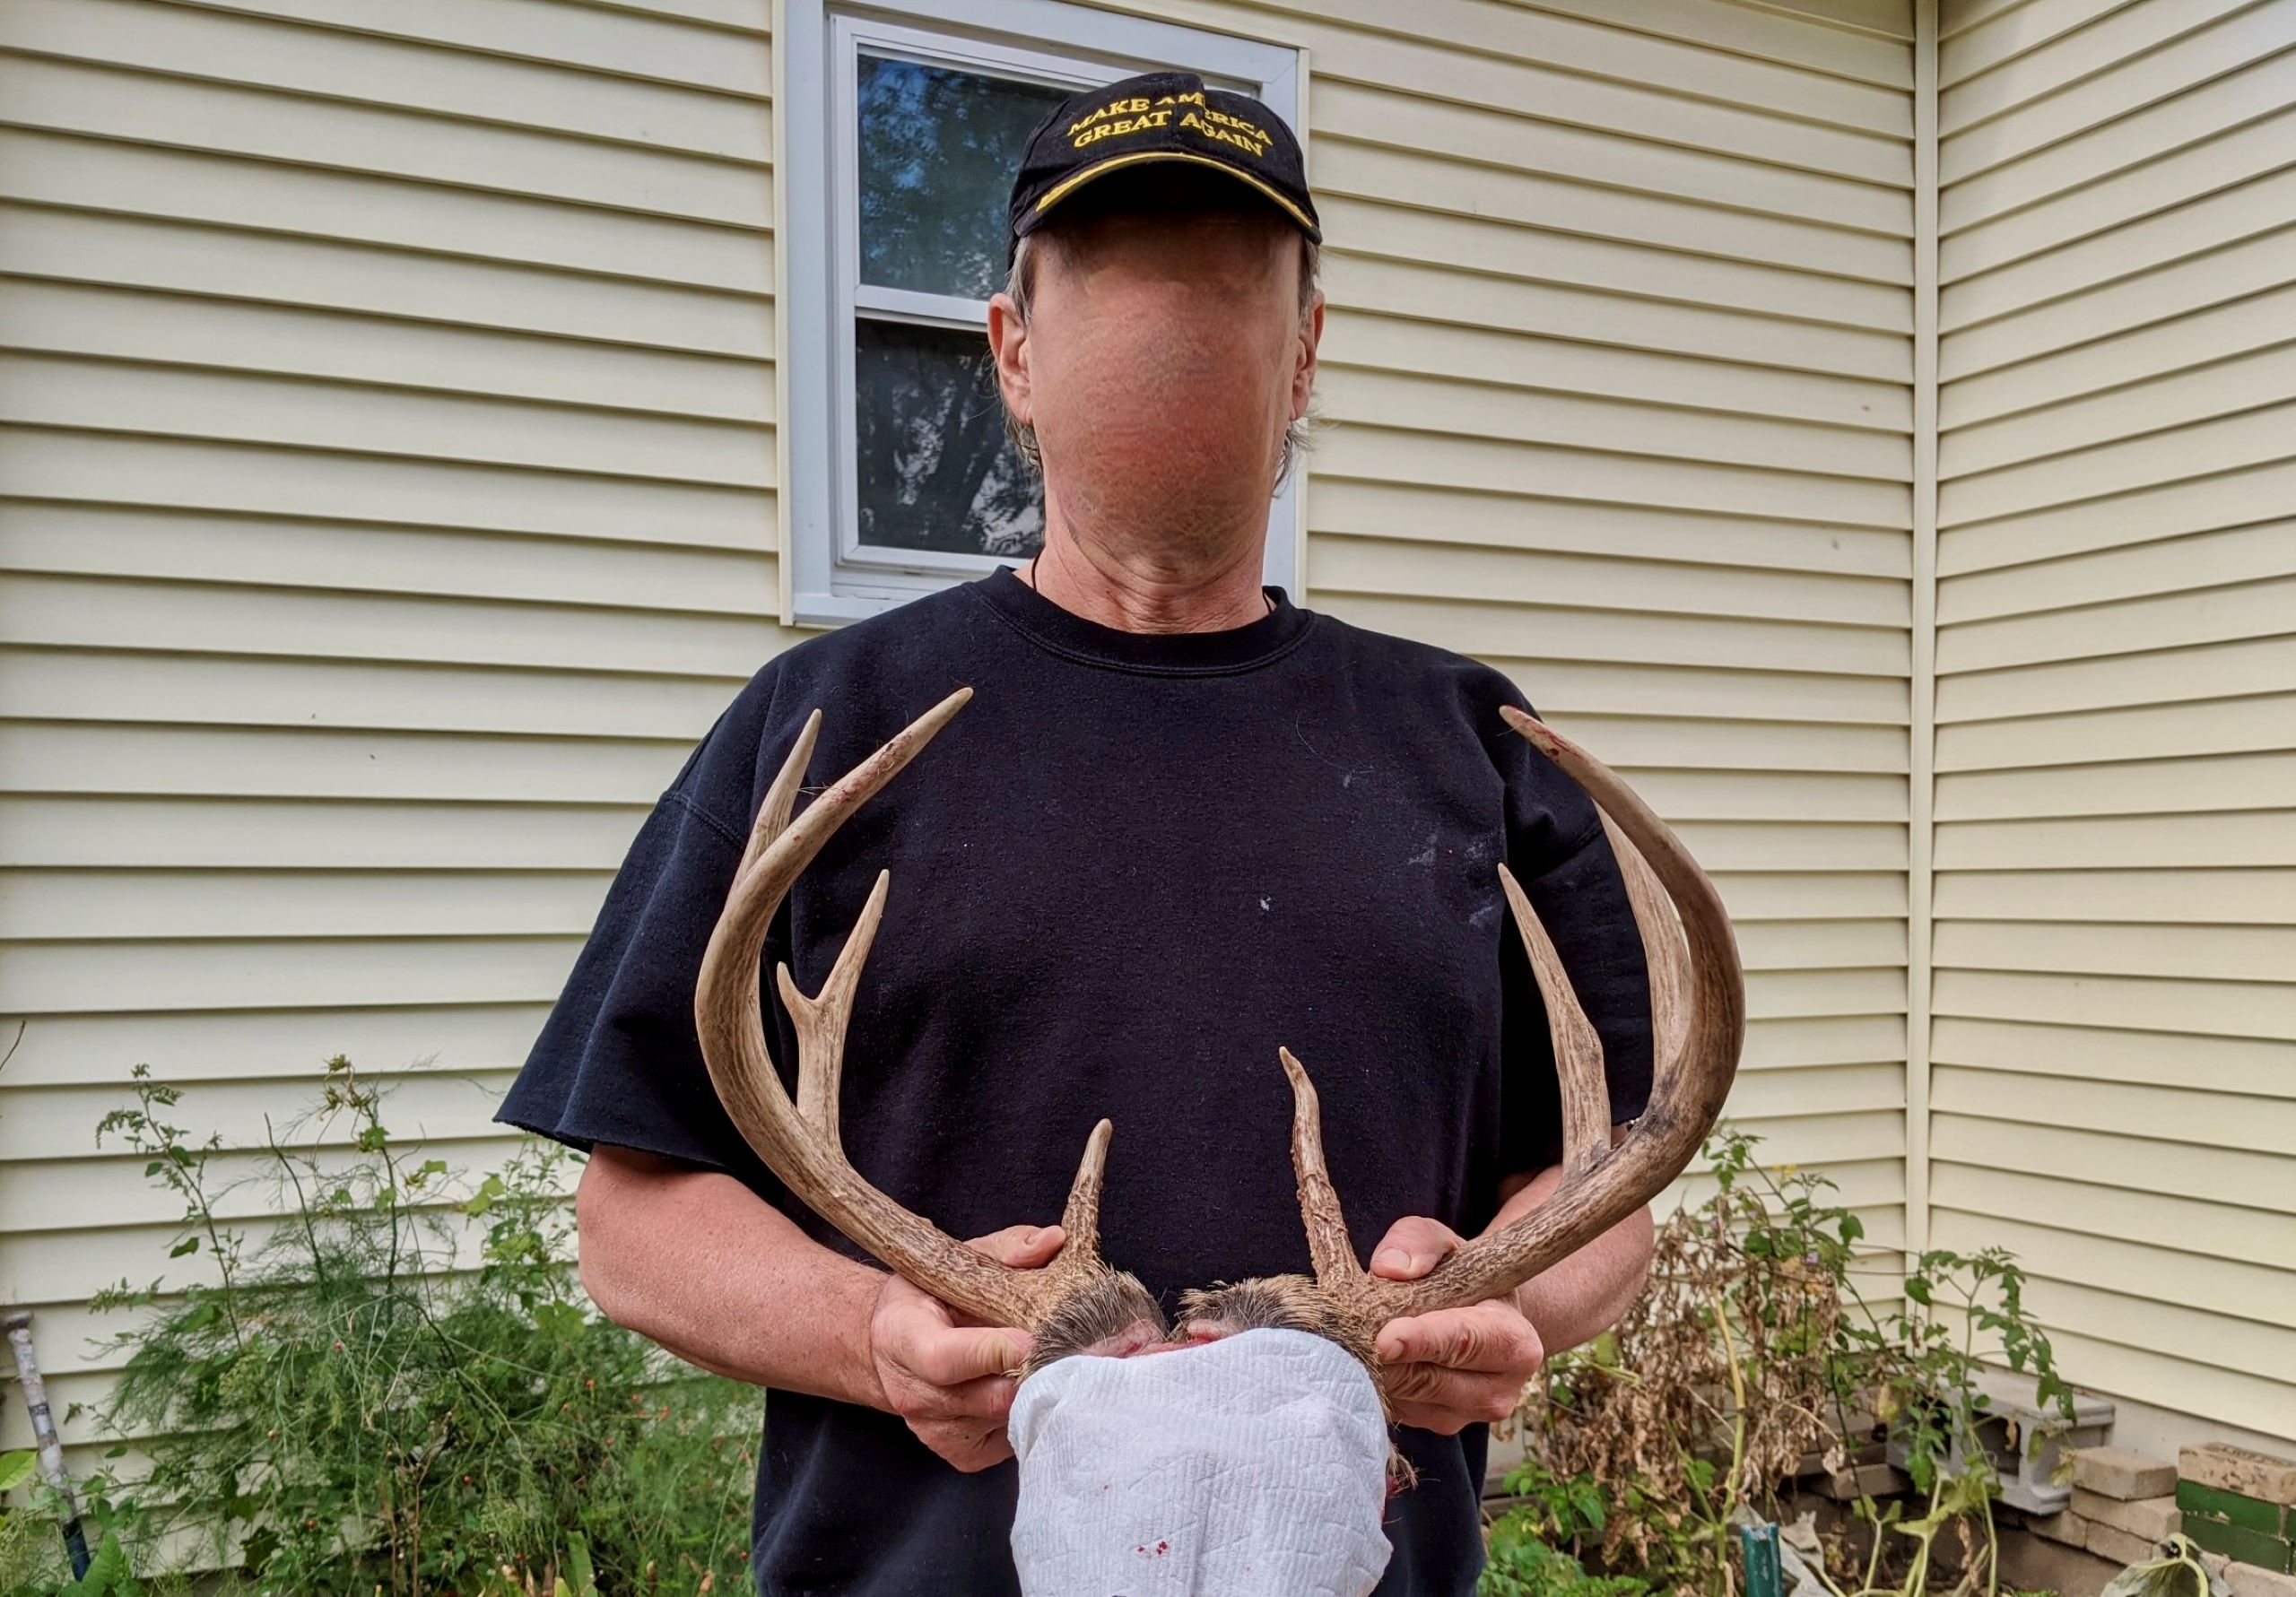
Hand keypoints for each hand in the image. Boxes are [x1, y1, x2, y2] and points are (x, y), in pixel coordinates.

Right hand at [868, 1222, 1063, 1471]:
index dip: (992, 1353)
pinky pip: (1011, 1440)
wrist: (892, 1349)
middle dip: (1036, 1374)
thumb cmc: (932, 1297)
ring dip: (1040, 1393)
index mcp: (903, 1337)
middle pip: (987, 1397)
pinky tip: (1033, 1386)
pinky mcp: (961, 1455)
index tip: (1033, 1340)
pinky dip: (1032, 1413)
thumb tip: (1054, 1241)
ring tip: (1060, 1363)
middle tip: (1076, 1350)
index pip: (945, 1358)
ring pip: (1007, 1420)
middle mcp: (913, 1393)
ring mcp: (935, 1431)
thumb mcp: (959, 1261)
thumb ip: (1008, 1248)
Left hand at [1368, 1216, 1545, 1435]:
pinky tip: (1370, 1355)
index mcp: (1515, 1342)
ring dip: (1375, 1369)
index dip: (1422, 1341)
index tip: (1384, 1339)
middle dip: (1384, 1355)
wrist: (1476, 1314)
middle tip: (1349, 1329)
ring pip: (1406, 1397)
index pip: (1463, 1343)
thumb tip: (1390, 1268)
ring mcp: (1467, 1416)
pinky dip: (1376, 1382)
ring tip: (1360, 1333)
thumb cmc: (1461, 1274)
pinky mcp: (1437, 1426)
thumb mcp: (1445, 1243)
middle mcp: (1499, 1390)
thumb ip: (1420, 1242)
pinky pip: (1396, 1408)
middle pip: (1428, 1379)